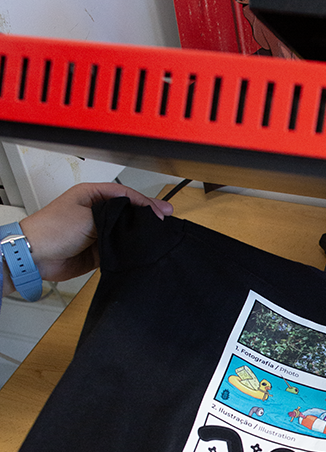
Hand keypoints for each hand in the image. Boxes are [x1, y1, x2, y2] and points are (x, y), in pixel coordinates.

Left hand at [11, 182, 173, 285]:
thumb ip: (115, 217)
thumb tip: (138, 219)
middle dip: (145, 219)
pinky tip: (137, 253)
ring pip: (124, 233)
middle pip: (128, 214)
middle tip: (164, 223)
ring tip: (154, 239)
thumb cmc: (51, 229)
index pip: (126, 195)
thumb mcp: (88, 216)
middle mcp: (96, 212)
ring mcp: (97, 232)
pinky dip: (127, 253)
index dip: (145, 203)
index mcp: (93, 195)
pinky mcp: (97, 251)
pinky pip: (118, 250)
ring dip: (136, 237)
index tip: (161, 211)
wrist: (36, 256)